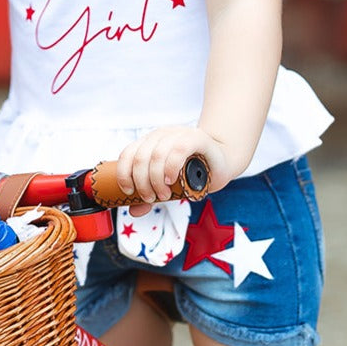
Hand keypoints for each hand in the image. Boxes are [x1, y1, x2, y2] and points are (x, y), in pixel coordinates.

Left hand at [115, 125, 233, 212]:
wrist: (222, 162)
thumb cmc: (193, 173)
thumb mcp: (168, 186)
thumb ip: (150, 196)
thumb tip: (133, 211)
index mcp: (149, 142)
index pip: (128, 154)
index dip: (124, 173)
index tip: (129, 191)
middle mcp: (161, 135)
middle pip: (140, 157)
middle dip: (142, 182)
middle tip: (151, 198)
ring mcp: (178, 134)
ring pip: (156, 155)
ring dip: (156, 180)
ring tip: (164, 195)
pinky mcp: (196, 137)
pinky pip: (178, 149)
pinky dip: (171, 167)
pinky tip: (172, 180)